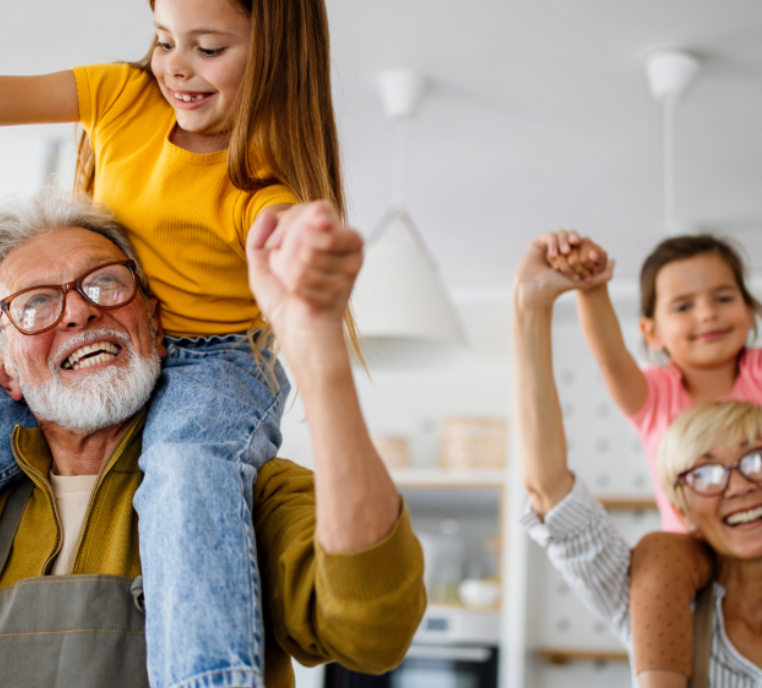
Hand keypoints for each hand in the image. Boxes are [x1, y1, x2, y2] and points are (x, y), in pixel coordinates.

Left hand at [246, 202, 363, 357]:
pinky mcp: (351, 273)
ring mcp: (351, 256)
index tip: (275, 248)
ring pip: (309, 245)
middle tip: (290, 275)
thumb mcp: (262, 267)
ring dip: (294, 273)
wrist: (300, 336)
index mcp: (325, 235)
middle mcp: (344, 242)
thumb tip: (269, 214)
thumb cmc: (286, 306)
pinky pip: (313, 264)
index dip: (287, 226)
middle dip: (287, 250)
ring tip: (301, 289)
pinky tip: (309, 298)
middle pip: (310, 220)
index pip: (310, 208)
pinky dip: (303, 286)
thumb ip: (260, 237)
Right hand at [514, 233, 613, 309]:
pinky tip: (553, 254)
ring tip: (564, 252)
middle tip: (576, 243)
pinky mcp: (537, 244)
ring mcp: (547, 246)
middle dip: (574, 237)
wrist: (537, 291)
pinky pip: (549, 236)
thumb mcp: (586, 282)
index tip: (586, 250)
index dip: (584, 243)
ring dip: (563, 241)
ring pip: (560, 234)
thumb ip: (604, 276)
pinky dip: (553, 242)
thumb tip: (615, 261)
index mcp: (569, 256)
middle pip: (570, 235)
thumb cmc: (558, 288)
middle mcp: (558, 250)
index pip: (579, 242)